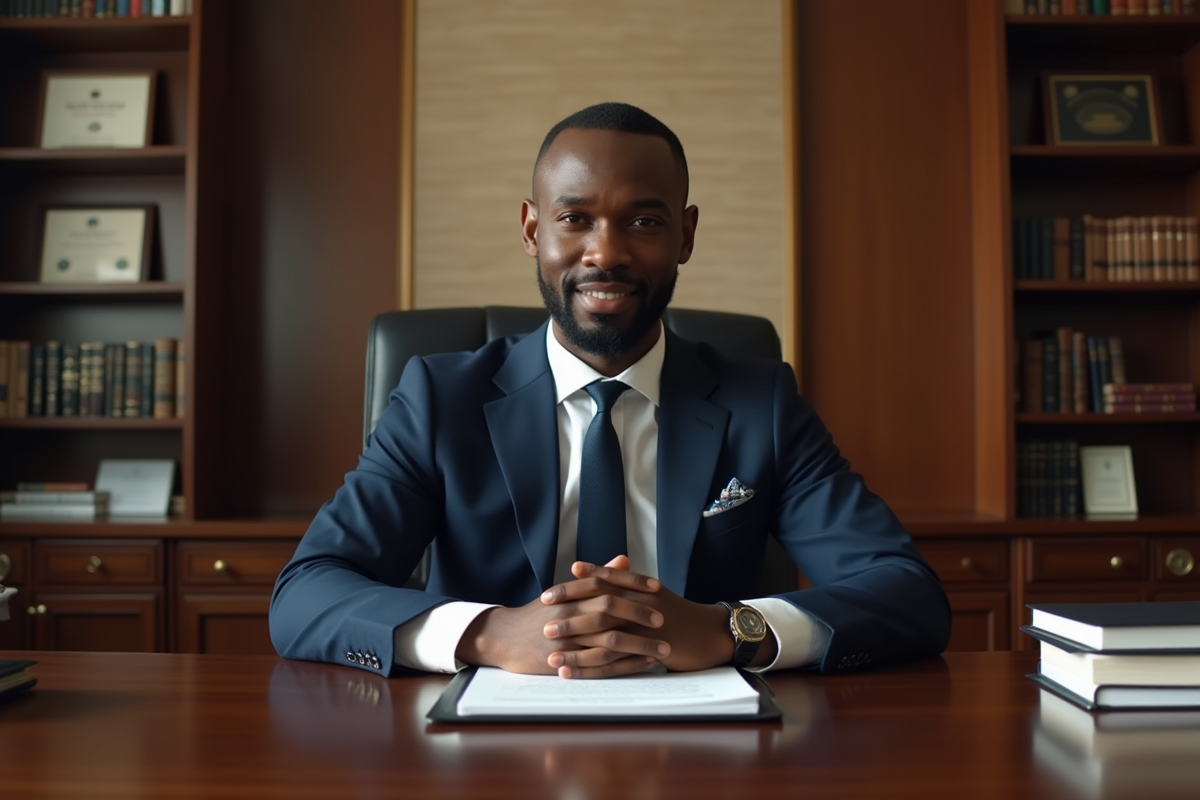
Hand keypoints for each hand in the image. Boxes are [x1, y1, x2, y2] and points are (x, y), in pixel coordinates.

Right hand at [456, 556, 668, 676]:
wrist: (504, 637)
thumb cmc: (538, 613)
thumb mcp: (566, 591)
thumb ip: (598, 576)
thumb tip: (624, 559)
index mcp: (573, 594)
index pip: (607, 584)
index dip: (634, 585)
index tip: (658, 588)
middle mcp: (570, 613)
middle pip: (610, 611)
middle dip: (639, 615)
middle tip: (664, 620)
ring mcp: (568, 639)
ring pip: (609, 641)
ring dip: (639, 646)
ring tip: (664, 650)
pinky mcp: (566, 662)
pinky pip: (600, 664)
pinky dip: (624, 665)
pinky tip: (643, 665)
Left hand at [562, 561, 733, 671]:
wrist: (711, 633)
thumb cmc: (680, 613)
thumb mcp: (655, 592)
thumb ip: (630, 581)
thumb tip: (610, 565)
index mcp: (638, 590)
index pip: (599, 584)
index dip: (572, 589)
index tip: (548, 594)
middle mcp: (639, 607)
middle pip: (597, 608)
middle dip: (568, 615)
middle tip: (542, 619)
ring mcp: (644, 632)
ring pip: (602, 639)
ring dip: (574, 646)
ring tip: (549, 653)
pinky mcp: (648, 655)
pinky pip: (613, 664)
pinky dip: (589, 669)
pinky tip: (570, 672)